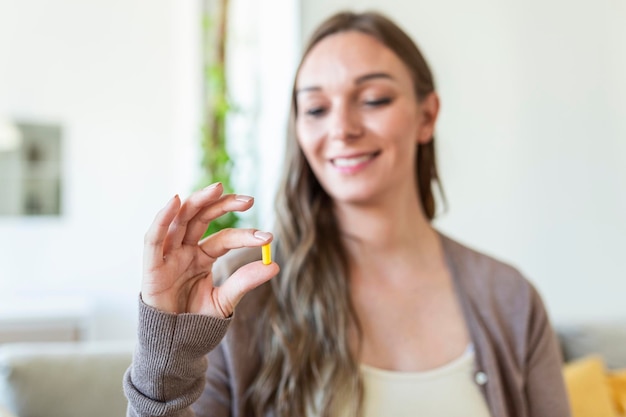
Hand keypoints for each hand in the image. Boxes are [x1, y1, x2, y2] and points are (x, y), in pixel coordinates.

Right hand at [141, 182, 278, 317]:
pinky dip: (162, 219)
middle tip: (249, 200)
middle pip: (202, 218)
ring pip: (180, 220)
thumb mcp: (225, 301)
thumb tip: (274, 265)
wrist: (174, 348)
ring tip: (217, 188)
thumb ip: (244, 282)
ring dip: (197, 202)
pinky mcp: (151, 267)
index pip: (225, 238)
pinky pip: (153, 238)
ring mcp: (167, 256)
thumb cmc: (197, 324)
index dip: (245, 236)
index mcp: (203, 257)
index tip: (268, 238)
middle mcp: (185, 251)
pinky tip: (175, 202)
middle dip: (223, 205)